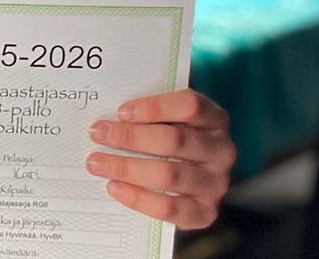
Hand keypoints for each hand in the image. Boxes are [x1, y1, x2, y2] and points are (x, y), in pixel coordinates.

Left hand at [86, 89, 234, 229]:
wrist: (194, 179)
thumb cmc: (175, 139)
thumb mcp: (172, 120)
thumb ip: (150, 114)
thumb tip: (110, 115)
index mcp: (216, 120)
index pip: (190, 106)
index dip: (154, 107)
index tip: (121, 111)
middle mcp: (221, 151)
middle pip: (174, 140)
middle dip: (130, 137)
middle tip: (97, 134)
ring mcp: (215, 184)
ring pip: (169, 174)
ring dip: (127, 167)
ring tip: (97, 163)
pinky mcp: (205, 212)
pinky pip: (169, 208)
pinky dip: (138, 198)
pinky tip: (115, 187)